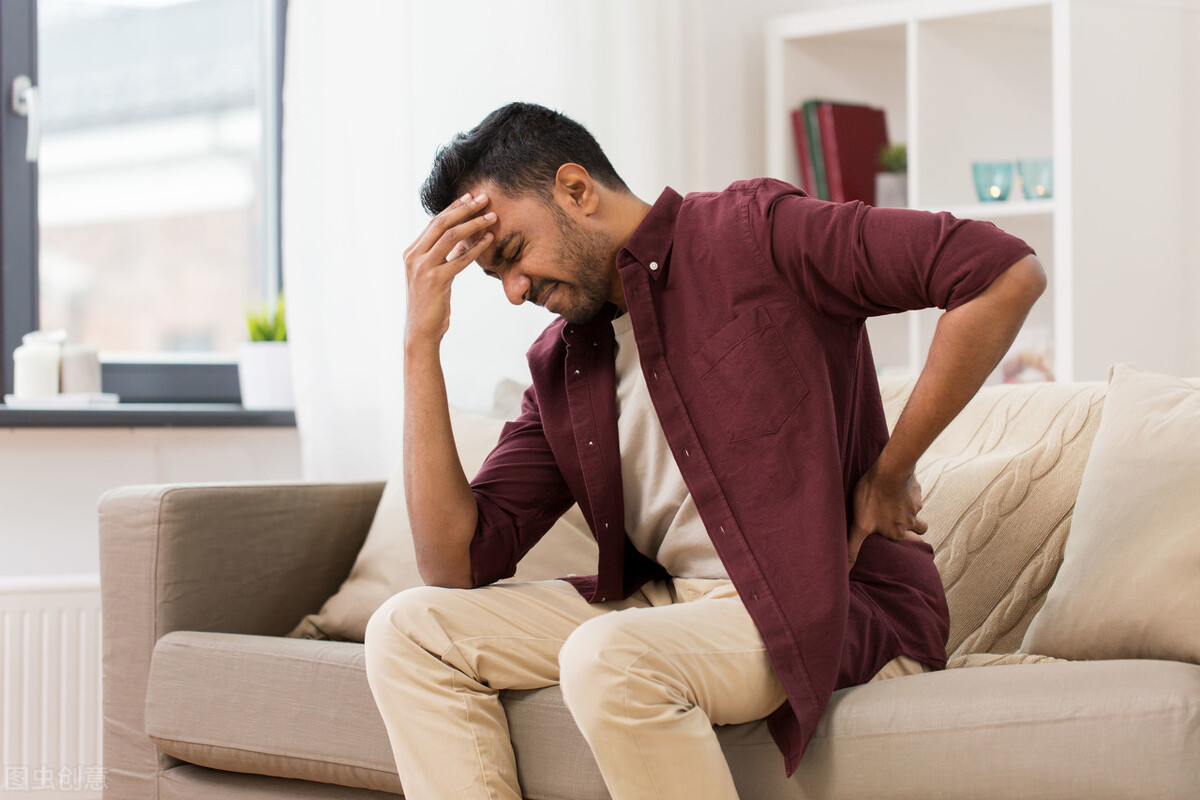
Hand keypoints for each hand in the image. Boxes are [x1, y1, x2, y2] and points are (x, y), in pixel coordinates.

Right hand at [403, 192, 497, 343]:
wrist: (421, 332)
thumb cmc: (430, 305)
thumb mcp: (435, 276)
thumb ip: (444, 257)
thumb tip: (461, 242)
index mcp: (411, 252)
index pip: (434, 222)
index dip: (454, 208)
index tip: (470, 197)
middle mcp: (414, 256)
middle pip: (441, 223)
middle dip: (465, 208)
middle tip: (484, 198)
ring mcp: (423, 268)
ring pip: (451, 236)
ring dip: (474, 224)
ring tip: (492, 217)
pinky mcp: (435, 280)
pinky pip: (459, 259)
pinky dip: (476, 248)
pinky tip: (490, 240)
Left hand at [847, 460, 927, 570]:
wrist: (890, 470)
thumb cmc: (872, 496)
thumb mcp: (859, 525)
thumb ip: (853, 548)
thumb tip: (846, 573)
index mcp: (898, 533)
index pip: (909, 545)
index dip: (906, 545)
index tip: (900, 544)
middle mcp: (910, 522)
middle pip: (920, 531)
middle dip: (914, 532)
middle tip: (904, 528)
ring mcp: (915, 505)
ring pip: (917, 513)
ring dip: (911, 512)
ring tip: (897, 506)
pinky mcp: (915, 490)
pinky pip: (915, 495)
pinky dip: (908, 494)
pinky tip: (896, 487)